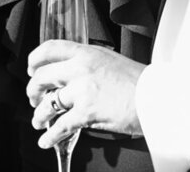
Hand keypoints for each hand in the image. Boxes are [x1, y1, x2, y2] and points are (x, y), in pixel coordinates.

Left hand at [26, 41, 144, 147]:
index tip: (31, 69)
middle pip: (42, 76)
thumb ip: (88, 63)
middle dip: (33, 90)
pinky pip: (61, 126)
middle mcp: (81, 69)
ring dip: (39, 115)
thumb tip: (72, 72)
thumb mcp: (110, 60)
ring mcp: (83, 90)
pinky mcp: (87, 112)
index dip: (35, 59)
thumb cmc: (138, 81)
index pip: (50, 49)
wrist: (157, 97)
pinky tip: (47, 140)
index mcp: (86, 53)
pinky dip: (51, 136)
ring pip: (48, 103)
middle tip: (33, 98)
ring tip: (39, 121)